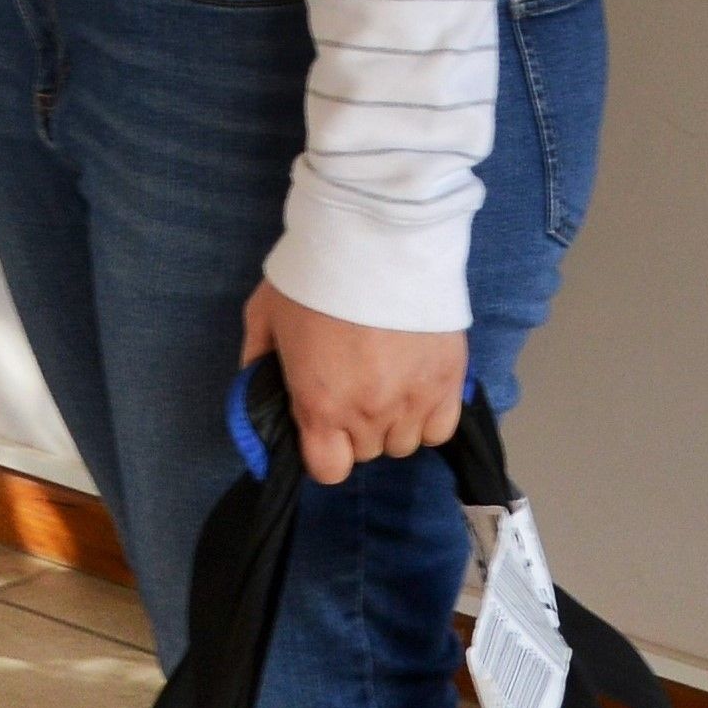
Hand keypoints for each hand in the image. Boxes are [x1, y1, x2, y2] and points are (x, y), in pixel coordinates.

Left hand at [242, 283, 469, 491]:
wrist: (374, 238)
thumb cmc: (312, 277)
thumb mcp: (264, 317)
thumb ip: (258, 361)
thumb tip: (258, 393)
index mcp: (320, 405)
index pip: (328, 470)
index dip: (323, 452)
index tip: (322, 425)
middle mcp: (369, 413)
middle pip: (367, 452)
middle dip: (355, 428)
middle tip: (352, 387)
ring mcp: (414, 399)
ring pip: (405, 441)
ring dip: (393, 422)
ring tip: (386, 383)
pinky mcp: (450, 380)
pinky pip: (440, 428)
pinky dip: (428, 416)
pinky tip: (416, 389)